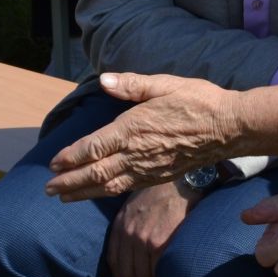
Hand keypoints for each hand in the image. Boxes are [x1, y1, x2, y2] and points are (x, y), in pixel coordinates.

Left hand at [46, 72, 242, 202]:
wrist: (229, 128)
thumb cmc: (198, 101)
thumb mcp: (165, 84)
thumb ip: (132, 85)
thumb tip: (105, 80)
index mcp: (134, 128)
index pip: (93, 147)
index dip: (71, 157)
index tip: (53, 163)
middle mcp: (137, 152)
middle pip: (95, 172)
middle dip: (69, 182)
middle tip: (49, 188)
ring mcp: (148, 168)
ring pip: (108, 185)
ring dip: (83, 192)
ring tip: (64, 197)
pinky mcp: (159, 176)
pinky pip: (126, 187)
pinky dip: (106, 192)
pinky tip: (99, 192)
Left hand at [105, 180, 196, 276]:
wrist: (182, 183)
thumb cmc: (164, 190)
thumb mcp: (137, 203)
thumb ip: (131, 222)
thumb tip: (134, 246)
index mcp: (121, 223)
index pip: (114, 259)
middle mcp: (128, 233)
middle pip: (127, 271)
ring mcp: (142, 239)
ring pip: (141, 275)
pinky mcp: (159, 243)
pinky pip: (155, 270)